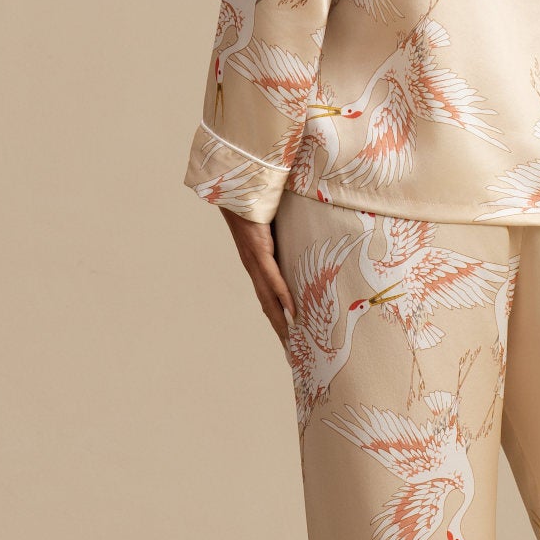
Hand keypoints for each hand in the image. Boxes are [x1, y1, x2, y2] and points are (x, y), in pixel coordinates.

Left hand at [220, 207, 297, 344]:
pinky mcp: (257, 249)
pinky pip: (271, 277)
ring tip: (291, 340)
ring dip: (279, 320)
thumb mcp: (274, 226)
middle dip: (278, 329)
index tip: (287, 337)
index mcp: (257, 264)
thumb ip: (285, 236)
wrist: (238, 188)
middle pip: (267, 305)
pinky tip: (292, 310)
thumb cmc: (256, 203)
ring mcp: (254, 260)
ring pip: (268, 297)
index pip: (267, 297)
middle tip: (291, 351)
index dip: (276, 318)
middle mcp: (254, 267)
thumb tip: (301, 238)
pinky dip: (281, 295)